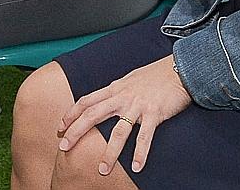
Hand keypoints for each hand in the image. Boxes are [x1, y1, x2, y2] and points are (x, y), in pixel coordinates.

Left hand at [58, 54, 192, 174]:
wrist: (179, 69)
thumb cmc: (155, 76)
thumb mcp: (130, 80)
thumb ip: (117, 91)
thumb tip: (107, 99)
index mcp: (115, 88)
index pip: (86, 100)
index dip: (71, 113)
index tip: (60, 126)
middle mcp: (122, 97)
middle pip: (93, 114)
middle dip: (76, 131)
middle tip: (64, 146)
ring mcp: (137, 105)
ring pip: (118, 131)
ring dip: (109, 152)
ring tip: (102, 170)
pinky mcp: (154, 113)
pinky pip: (145, 136)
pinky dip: (140, 153)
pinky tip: (136, 167)